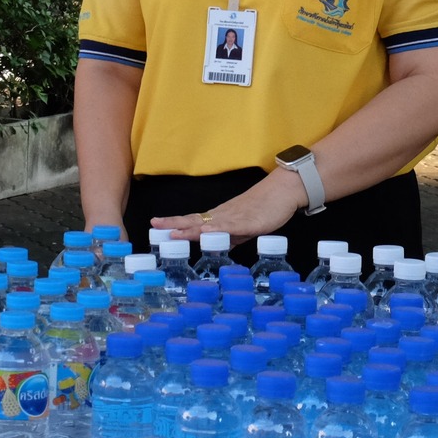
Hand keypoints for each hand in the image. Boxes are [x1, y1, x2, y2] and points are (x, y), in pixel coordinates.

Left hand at [151, 169, 306, 241]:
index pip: (193, 220)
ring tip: (173, 233)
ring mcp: (234, 217)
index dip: (175, 223)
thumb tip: (216, 246)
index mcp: (220, 217)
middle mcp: (223, 215)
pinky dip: (217, 231)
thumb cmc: (264, 209)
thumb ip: (230, 236)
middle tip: (154, 225)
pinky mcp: (249, 221)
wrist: (283, 191)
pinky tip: (205, 233)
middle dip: (174, 224)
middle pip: (194, 220)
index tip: (157, 225)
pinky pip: (230, 227)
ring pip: (208, 224)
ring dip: (190, 229)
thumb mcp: (243, 228)